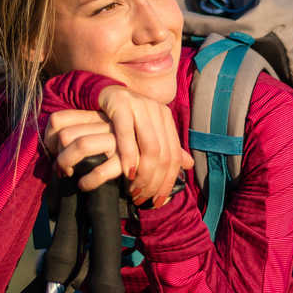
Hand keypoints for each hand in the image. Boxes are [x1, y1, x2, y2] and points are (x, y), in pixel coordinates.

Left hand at [43, 109, 122, 190]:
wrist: (153, 164)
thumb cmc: (119, 152)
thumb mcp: (99, 136)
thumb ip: (77, 138)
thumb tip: (53, 154)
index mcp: (96, 116)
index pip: (58, 120)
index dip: (49, 138)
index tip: (55, 152)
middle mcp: (106, 124)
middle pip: (65, 134)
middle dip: (58, 155)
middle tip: (62, 168)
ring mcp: (117, 140)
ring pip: (80, 145)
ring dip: (67, 164)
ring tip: (68, 174)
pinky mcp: (126, 160)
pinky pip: (99, 170)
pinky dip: (87, 181)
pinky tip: (84, 185)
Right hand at [97, 85, 193, 207]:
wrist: (102, 92)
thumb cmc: (125, 118)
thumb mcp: (147, 132)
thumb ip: (166, 148)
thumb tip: (189, 166)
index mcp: (166, 118)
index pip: (174, 156)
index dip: (168, 182)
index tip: (157, 201)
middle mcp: (157, 110)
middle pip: (164, 155)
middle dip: (154, 182)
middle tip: (143, 198)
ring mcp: (140, 105)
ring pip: (150, 147)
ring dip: (144, 174)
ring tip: (134, 191)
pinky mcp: (120, 103)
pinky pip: (127, 134)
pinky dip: (129, 156)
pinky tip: (127, 173)